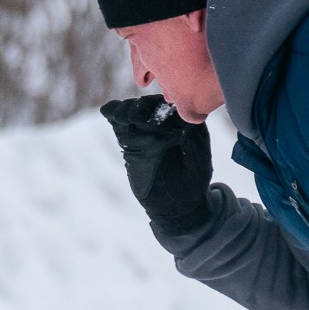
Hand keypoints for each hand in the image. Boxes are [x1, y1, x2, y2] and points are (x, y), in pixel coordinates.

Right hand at [100, 95, 214, 229]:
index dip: (166, 106)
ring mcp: (146, 129)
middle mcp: (166, 122)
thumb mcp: (199, 169)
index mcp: (187, 125)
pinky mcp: (130, 138)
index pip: (176, 107)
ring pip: (135, 110)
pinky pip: (119, 122)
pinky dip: (113, 113)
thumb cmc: (191, 186)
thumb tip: (186, 130)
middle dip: (143, 106)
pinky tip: (108, 112)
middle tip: (134, 114)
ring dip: (127, 109)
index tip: (158, 111)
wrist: (173, 204)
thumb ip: (195, 149)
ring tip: (121, 116)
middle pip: (153, 105)